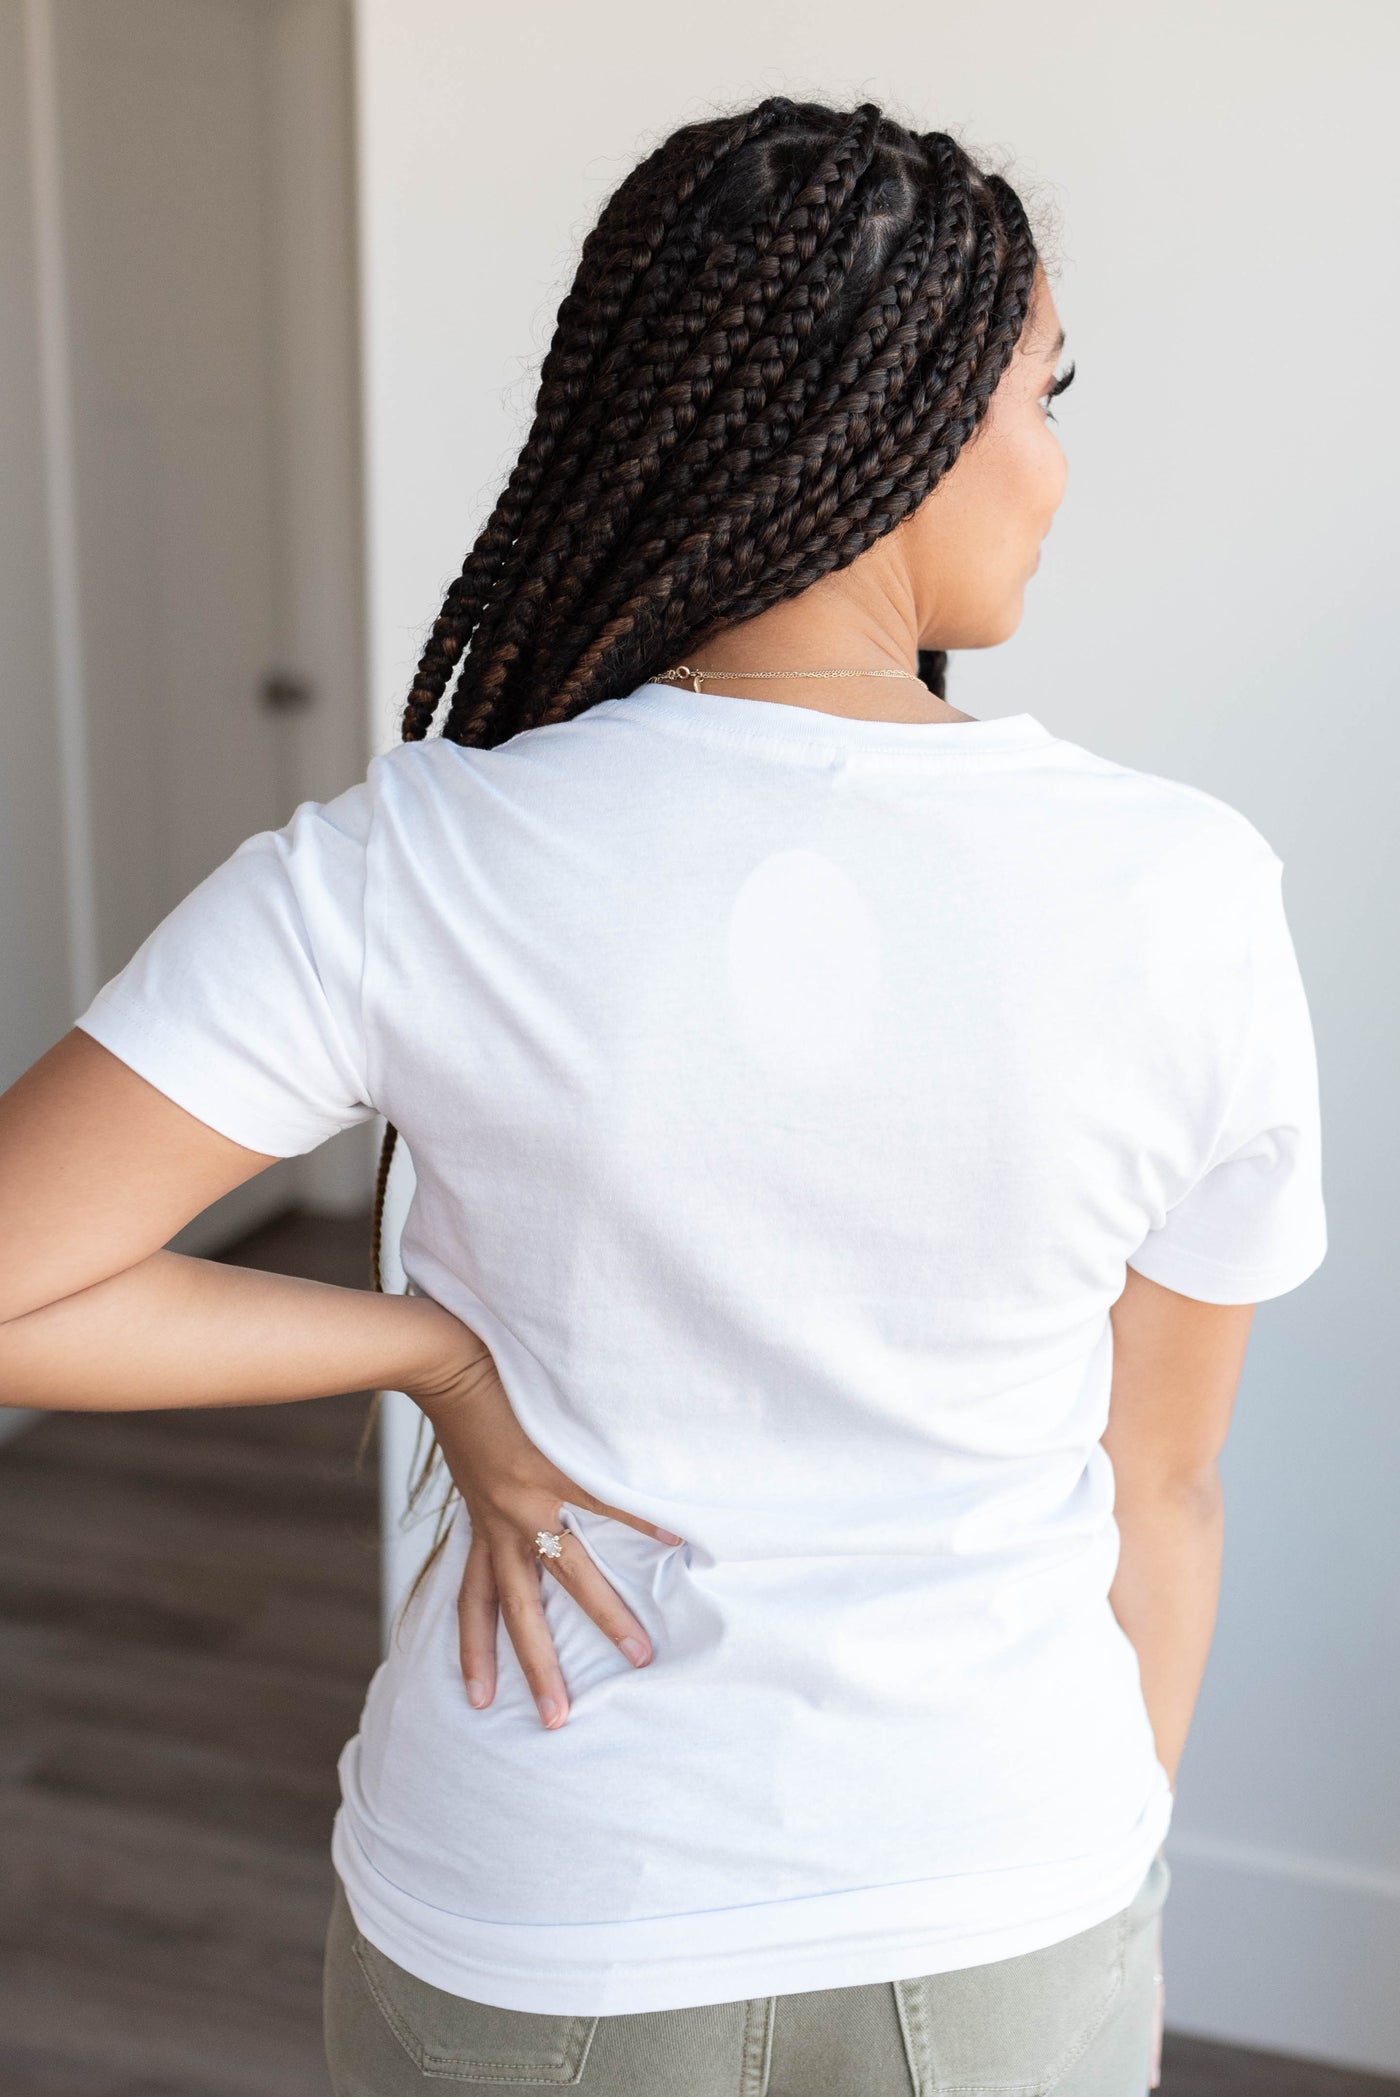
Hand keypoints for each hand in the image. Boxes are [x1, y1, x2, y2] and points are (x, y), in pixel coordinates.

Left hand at [404, 1319, 681, 1730]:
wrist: (445, 1360)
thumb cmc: (457, 1405)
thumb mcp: (467, 1465)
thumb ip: (489, 1492)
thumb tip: (509, 1498)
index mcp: (482, 1525)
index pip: (473, 1600)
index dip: (473, 1650)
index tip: (478, 1700)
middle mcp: (503, 1524)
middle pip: (520, 1610)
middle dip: (538, 1667)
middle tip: (557, 1720)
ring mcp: (533, 1499)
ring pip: (571, 1574)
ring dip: (606, 1617)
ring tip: (641, 1653)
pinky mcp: (560, 1465)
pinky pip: (610, 1500)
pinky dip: (646, 1517)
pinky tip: (681, 1537)